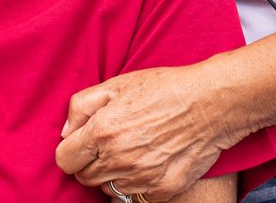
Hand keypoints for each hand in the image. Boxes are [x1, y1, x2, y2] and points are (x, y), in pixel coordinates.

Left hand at [57, 65, 237, 201]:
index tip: (81, 144)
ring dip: (111, 175)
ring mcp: (142, 178)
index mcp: (102, 131)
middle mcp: (119, 159)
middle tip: (107, 145)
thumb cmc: (163, 89)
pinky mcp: (162, 190)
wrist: (210, 103)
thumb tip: (66, 132)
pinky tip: (146, 164)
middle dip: (90, 163)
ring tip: (128, 152)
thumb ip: (81, 107)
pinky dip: (135, 185)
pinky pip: (135, 197)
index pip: (65, 160)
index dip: (71, 151)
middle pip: (85, 178)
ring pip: (108, 189)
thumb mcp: (115, 84)